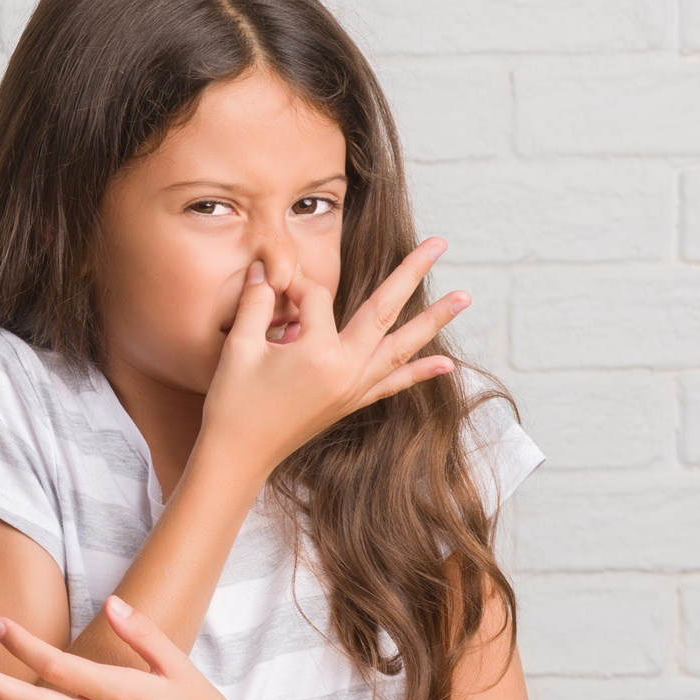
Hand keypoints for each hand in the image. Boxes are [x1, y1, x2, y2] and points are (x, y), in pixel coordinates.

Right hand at [200, 236, 468, 472]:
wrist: (238, 456)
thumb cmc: (234, 403)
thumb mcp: (240, 346)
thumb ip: (257, 302)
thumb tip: (265, 268)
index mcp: (318, 353)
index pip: (313, 297)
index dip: (289, 287)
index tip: (267, 291)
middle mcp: (346, 370)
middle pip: (383, 310)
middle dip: (411, 272)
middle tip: (439, 243)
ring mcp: (354, 389)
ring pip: (401, 347)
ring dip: (433, 321)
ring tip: (465, 298)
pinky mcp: (352, 403)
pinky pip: (394, 384)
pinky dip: (420, 372)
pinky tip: (447, 364)